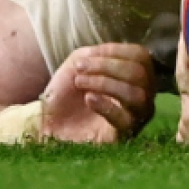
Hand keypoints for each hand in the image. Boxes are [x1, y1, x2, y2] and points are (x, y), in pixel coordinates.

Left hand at [40, 43, 155, 143]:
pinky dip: (106, 105)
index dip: (116, 51)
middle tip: (81, 68)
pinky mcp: (121, 138)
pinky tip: (88, 98)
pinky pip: (125, 120)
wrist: (47, 125)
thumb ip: (96, 54)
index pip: (140, 56)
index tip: (89, 54)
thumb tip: (107, 54)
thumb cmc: (66, 92)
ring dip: (106, 83)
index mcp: (133, 74)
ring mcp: (133, 117)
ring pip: (137, 95)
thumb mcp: (78, 63)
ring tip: (80, 83)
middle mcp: (140, 95)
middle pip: (140, 73)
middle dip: (108, 66)